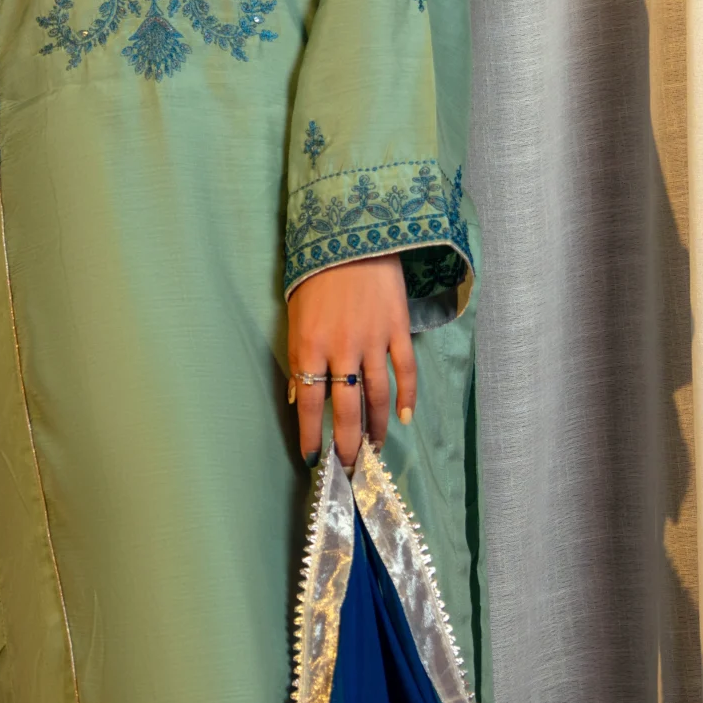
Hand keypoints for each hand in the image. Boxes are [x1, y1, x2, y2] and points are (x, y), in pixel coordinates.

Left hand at [286, 253, 414, 469]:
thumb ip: (298, 359)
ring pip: (378, 396)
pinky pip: (405, 371)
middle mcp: (342, 348)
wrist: (351, 236)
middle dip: (347, 443)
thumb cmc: (316, 277)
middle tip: (349, 466)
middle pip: (346, 409)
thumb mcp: (295, 317)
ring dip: (377, 427)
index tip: (313, 458)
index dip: (312, 435)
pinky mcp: (397, 329)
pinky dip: (407, 397)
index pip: (310, 404)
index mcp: (309, 346)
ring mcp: (373, 340)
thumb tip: (299, 399)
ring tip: (375, 449)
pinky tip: (404, 419)